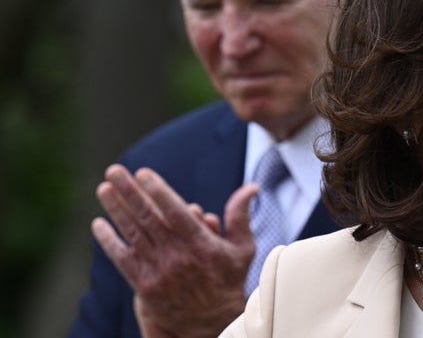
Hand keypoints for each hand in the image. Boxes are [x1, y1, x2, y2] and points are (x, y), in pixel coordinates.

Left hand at [91, 164, 259, 337]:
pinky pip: (123, 259)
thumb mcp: (243, 248)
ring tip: (104, 188)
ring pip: (133, 234)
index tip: (143, 173)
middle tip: (115, 171)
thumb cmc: (229, 280)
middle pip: (149, 218)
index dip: (158, 192)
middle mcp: (178, 257)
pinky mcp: (144, 287)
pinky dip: (109, 241)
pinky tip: (99, 224)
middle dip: (130, 192)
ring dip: (116, 210)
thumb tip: (252, 187)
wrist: (213, 325)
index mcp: (201, 244)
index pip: (176, 212)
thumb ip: (240, 216)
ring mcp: (159, 272)